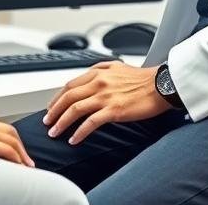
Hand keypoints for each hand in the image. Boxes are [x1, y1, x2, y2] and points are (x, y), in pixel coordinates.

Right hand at [0, 96, 34, 165]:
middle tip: (23, 154)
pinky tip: (21, 167)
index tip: (4, 141)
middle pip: (8, 130)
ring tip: (27, 164)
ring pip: (13, 140)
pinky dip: (17, 158)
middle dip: (17, 142)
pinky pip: (8, 151)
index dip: (1, 133)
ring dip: (22, 152)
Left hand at [42, 61, 169, 145]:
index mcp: (97, 72)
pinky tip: (74, 139)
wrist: (161, 85)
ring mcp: (105, 97)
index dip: (57, 97)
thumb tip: (88, 75)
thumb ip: (100, 68)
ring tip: (55, 132)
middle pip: (68, 97)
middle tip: (47, 122)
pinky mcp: (114, 110)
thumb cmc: (142, 78)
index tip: (51, 107)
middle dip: (54, 111)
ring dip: (61, 122)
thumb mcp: (117, 66)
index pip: (69, 85)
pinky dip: (79, 132)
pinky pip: (90, 123)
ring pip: (75, 110)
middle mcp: (98, 83)